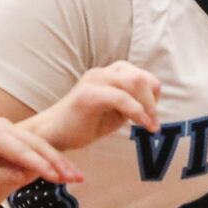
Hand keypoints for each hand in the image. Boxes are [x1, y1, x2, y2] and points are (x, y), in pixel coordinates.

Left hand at [0, 118, 81, 190]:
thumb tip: (23, 177)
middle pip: (37, 145)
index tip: (59, 178)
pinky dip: (48, 158)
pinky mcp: (8, 136)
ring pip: (38, 145)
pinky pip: (32, 147)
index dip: (42, 166)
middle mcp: (2, 127)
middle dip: (58, 163)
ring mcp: (7, 129)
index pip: (22, 151)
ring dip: (58, 161)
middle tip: (78, 179)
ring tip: (76, 177)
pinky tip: (63, 170)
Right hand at [30, 62, 161, 151]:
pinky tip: (141, 125)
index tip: (152, 117)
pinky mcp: (87, 94)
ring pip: (134, 82)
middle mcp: (102, 72)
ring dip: (147, 106)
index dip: (154, 96)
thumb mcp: (115, 112)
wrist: (54, 134)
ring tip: (148, 126)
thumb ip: (132, 103)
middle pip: (141, 78)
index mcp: (109, 74)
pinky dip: (136, 110)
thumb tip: (153, 104)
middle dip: (153, 102)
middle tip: (153, 125)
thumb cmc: (84, 124)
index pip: (143, 76)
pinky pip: (120, 96)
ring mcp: (93, 81)